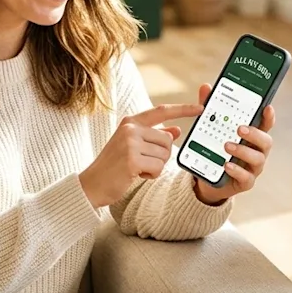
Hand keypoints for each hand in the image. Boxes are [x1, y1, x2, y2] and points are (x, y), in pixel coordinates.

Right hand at [80, 103, 203, 208]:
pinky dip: (151, 175)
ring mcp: (130, 143)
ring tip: (137, 168)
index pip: (162, 111)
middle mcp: (131, 129)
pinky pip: (158, 167)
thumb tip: (176, 130)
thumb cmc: (114, 165)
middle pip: (168, 140)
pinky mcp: (132, 159)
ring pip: (165, 154)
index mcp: (131, 122)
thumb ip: (154, 137)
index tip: (200, 108)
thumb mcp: (132, 146)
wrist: (91, 184)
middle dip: (162, 155)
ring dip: (156, 166)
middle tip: (144, 162)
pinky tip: (136, 175)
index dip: (183, 109)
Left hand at [193, 83, 274, 205]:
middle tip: (240, 128)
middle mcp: (257, 151)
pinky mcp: (245, 182)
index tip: (267, 107)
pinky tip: (226, 165)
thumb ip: (210, 108)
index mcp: (253, 136)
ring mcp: (253, 168)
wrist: (209, 178)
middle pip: (266, 141)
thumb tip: (206, 87)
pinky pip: (246, 178)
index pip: (266, 125)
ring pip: (258, 159)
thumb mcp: (211, 128)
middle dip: (255, 134)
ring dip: (243, 151)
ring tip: (227, 145)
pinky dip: (237, 171)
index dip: (269, 117)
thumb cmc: (216, 149)